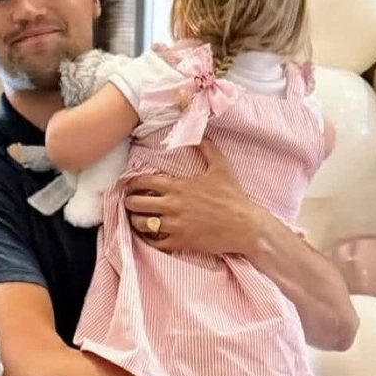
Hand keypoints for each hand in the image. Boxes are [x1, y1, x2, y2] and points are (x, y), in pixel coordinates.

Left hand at [123, 140, 266, 254]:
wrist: (245, 225)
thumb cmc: (233, 197)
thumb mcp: (221, 167)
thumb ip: (207, 148)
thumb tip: (200, 132)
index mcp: (178, 186)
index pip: (143, 182)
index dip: (132, 183)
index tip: (130, 185)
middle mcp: (172, 205)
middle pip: (137, 204)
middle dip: (130, 202)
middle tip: (130, 202)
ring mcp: (175, 225)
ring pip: (142, 224)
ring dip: (136, 221)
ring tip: (137, 219)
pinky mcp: (181, 242)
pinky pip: (156, 243)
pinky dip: (149, 240)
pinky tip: (150, 236)